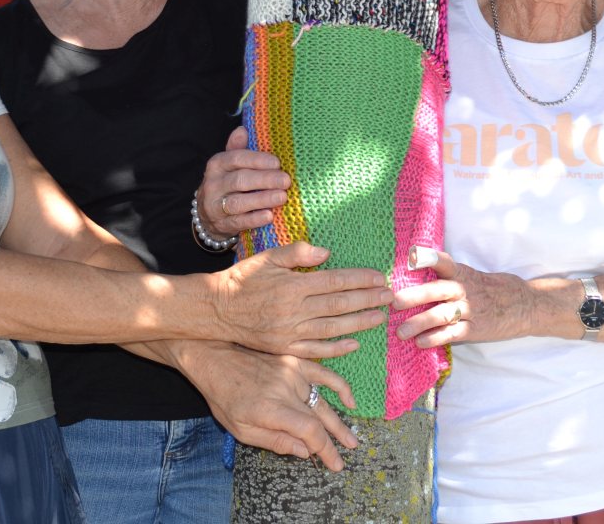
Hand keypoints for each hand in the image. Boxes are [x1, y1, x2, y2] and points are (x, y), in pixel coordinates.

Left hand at [173, 340, 359, 470]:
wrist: (215, 358)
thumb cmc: (224, 397)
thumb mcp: (240, 429)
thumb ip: (274, 441)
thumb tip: (305, 452)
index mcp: (272, 409)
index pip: (310, 432)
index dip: (325, 450)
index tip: (334, 463)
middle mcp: (287, 390)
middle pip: (320, 419)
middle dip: (335, 441)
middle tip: (348, 456)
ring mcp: (293, 373)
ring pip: (324, 401)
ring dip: (339, 422)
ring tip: (352, 439)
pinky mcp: (295, 361)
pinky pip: (325, 373)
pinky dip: (340, 387)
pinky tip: (350, 401)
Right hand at [197, 127, 289, 237]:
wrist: (207, 215)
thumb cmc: (227, 184)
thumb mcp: (229, 165)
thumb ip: (237, 148)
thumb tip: (243, 129)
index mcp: (217, 165)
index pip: (236, 158)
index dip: (257, 160)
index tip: (277, 162)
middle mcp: (213, 184)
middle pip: (239, 180)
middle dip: (265, 180)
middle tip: (286, 180)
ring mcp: (215, 206)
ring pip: (238, 202)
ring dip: (262, 199)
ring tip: (282, 197)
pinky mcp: (222, 225)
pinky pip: (238, 222)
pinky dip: (254, 219)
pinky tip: (269, 216)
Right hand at [211, 241, 390, 358]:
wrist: (214, 310)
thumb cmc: (242, 279)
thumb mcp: (267, 257)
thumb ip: (297, 253)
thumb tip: (326, 252)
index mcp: (291, 286)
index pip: (334, 282)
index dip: (359, 280)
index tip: (379, 278)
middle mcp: (293, 311)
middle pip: (338, 305)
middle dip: (366, 300)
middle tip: (389, 296)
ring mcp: (289, 332)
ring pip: (331, 329)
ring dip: (358, 323)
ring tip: (379, 317)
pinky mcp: (284, 348)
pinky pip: (315, 350)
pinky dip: (336, 348)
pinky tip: (354, 343)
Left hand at [390, 247, 524, 347]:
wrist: (523, 305)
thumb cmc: (489, 288)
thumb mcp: (471, 275)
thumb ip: (447, 275)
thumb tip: (413, 272)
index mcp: (462, 273)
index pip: (444, 262)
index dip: (429, 258)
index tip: (412, 257)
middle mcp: (464, 289)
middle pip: (437, 290)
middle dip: (415, 296)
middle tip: (394, 302)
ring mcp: (470, 310)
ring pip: (441, 315)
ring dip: (419, 323)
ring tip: (400, 331)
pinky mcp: (476, 329)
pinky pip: (453, 334)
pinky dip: (436, 338)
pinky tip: (421, 342)